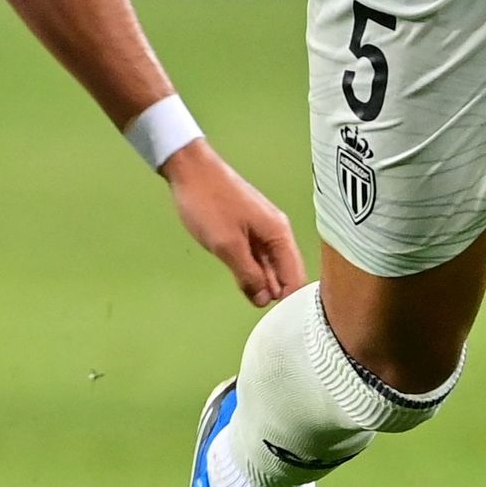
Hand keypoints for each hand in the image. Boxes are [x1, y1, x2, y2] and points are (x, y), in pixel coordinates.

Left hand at [162, 142, 305, 308]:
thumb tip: (265, 300)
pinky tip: (242, 281)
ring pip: (269, 265)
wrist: (189, 168)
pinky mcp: (247, 227)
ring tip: (249, 297)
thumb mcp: (228, 246)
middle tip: (257, 307)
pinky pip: (257, 256)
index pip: (296, 276)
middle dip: (275, 293)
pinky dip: (251, 269)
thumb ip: (249, 275)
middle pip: (285, 272)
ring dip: (261, 282)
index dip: (288, 300)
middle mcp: (276, 231)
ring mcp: (261, 229)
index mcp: (278, 233)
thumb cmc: (208, 204)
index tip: (276, 318)